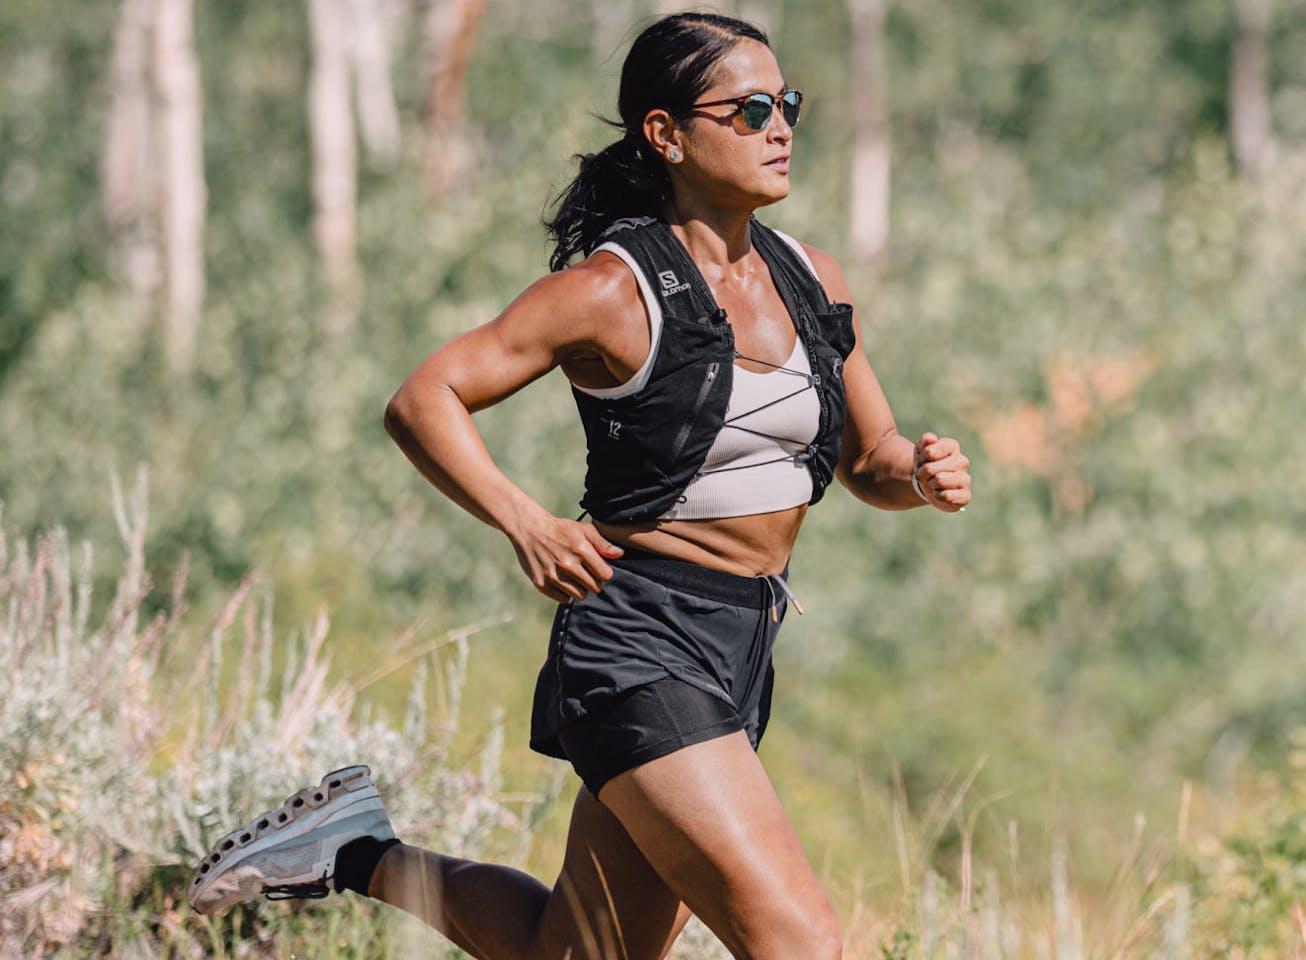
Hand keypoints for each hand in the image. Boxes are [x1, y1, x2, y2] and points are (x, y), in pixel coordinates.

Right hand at [508, 511, 624, 602]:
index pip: (605, 575)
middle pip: (595, 588)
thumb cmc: (560, 530)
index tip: (598, 567)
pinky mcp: (542, 585)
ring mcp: (554, 576)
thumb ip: (602, 543)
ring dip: (580, 588)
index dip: (604, 572)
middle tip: (585, 572)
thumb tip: (619, 554)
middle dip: (594, 581)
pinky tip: (562, 580)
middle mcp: (567, 564)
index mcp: (580, 549)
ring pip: (580, 596)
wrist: (529, 530)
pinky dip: (565, 593)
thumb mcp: (582, 529)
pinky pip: (564, 599)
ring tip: (573, 575)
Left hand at [913, 432, 971, 512]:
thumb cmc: (926, 463)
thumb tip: (931, 439)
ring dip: (929, 484)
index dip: (920, 459)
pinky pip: (947, 496)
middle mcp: (962, 461)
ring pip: (939, 481)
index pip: (929, 452)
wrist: (929, 483)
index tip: (922, 460)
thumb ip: (925, 440)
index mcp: (952, 446)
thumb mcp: (921, 450)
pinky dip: (937, 496)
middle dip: (922, 473)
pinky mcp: (966, 495)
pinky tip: (940, 493)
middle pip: (930, 468)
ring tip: (933, 482)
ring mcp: (965, 479)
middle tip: (925, 474)